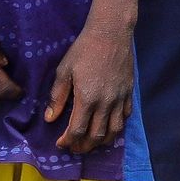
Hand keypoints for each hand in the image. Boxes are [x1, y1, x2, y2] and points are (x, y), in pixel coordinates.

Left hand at [44, 18, 135, 152]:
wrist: (111, 32)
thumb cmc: (84, 49)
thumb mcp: (64, 70)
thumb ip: (57, 97)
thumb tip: (50, 118)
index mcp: (87, 98)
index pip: (78, 130)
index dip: (68, 141)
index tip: (60, 143)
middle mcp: (106, 102)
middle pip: (97, 135)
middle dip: (84, 146)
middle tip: (74, 147)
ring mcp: (120, 98)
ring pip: (115, 130)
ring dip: (102, 141)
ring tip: (92, 142)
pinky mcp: (129, 92)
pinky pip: (126, 116)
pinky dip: (117, 126)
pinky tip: (108, 125)